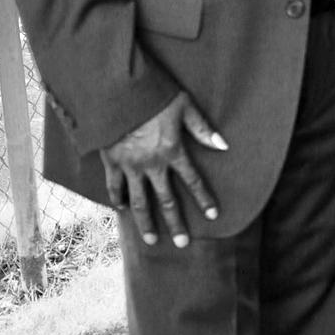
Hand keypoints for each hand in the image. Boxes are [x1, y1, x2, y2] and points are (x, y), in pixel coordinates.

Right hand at [100, 91, 227, 246]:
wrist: (117, 91)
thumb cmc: (153, 95)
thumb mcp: (183, 106)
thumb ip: (202, 128)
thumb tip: (223, 145)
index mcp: (172, 151)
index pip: (193, 181)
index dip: (204, 198)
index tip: (213, 215)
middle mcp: (152, 164)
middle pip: (166, 200)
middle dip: (176, 223)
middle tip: (183, 243)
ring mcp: (130, 166)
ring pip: (140, 201)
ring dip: (146, 222)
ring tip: (152, 240)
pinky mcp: (112, 162)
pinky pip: (114, 186)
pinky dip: (118, 199)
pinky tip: (122, 209)